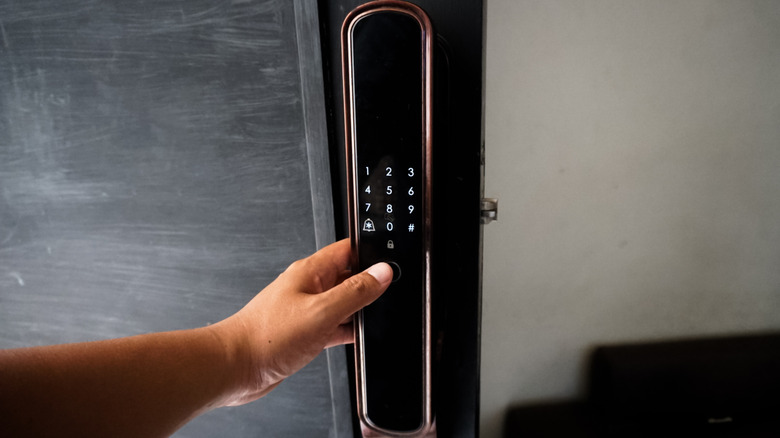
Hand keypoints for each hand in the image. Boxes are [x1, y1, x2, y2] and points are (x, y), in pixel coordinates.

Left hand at [214, 239, 391, 404]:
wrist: (235, 367)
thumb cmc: (266, 337)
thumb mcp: (321, 311)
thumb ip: (355, 291)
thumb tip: (382, 272)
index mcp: (311, 272)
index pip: (348, 249)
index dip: (372, 252)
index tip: (391, 261)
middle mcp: (308, 287)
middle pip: (348, 275)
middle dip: (369, 284)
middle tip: (386, 295)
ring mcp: (306, 310)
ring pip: (342, 302)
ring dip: (358, 310)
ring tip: (371, 319)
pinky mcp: (304, 332)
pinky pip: (334, 325)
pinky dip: (347, 330)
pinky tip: (355, 337)